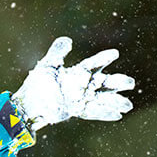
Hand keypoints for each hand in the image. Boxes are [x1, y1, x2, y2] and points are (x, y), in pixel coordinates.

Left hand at [12, 37, 134, 130]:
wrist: (27, 104)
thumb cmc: (37, 84)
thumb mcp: (48, 66)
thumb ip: (57, 53)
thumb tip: (67, 40)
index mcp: (79, 72)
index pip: (95, 64)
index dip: (104, 58)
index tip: (114, 54)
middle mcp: (84, 85)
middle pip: (105, 82)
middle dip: (118, 82)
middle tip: (129, 83)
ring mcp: (81, 98)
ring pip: (103, 99)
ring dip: (116, 102)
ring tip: (127, 105)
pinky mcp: (77, 110)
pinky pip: (93, 112)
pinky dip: (105, 114)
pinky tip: (118, 116)